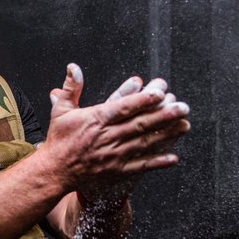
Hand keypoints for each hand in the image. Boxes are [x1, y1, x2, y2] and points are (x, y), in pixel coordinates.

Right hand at [43, 63, 189, 200]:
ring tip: (185, 126)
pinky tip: (173, 157)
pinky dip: (157, 162)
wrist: (54, 171)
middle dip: (163, 115)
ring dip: (167, 135)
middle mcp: (106, 137)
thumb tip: (73, 67)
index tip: (160, 93)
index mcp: (95, 120)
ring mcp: (113, 155)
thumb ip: (71, 88)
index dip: (142, 100)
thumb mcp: (61, 110)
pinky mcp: (116, 170)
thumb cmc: (59, 140)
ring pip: (144, 143)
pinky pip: (140, 166)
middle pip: (139, 124)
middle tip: (183, 107)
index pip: (123, 107)